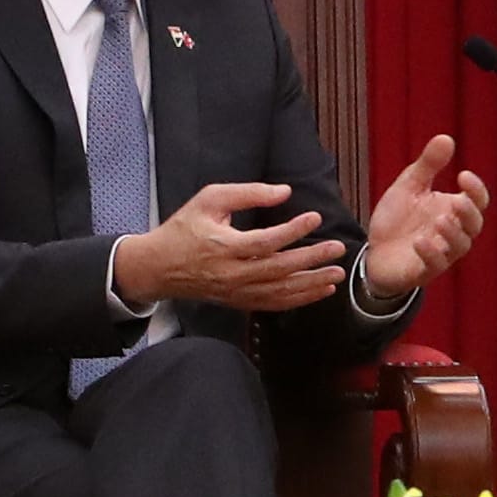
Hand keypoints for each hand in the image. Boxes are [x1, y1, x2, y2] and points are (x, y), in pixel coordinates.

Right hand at [112, 180, 347, 314]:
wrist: (159, 267)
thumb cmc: (184, 228)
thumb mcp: (209, 199)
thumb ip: (247, 194)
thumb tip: (284, 192)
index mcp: (224, 246)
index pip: (265, 241)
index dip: (293, 230)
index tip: (315, 217)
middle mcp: (232, 273)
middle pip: (279, 269)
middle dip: (311, 259)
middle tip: (337, 248)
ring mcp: (236, 291)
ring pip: (280, 292)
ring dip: (312, 284)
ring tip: (337, 273)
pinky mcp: (239, 301)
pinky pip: (274, 304)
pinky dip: (299, 299)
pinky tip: (320, 291)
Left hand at [357, 134, 493, 300]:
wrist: (373, 253)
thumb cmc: (397, 220)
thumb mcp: (409, 186)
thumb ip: (428, 165)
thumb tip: (446, 138)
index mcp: (452, 210)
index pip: (477, 201)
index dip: (476, 190)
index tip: (463, 175)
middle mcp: (452, 232)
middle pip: (474, 225)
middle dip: (469, 213)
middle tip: (458, 201)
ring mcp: (441, 253)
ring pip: (460, 246)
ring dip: (453, 234)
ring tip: (439, 221)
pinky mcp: (424, 270)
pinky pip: (435, 265)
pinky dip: (430, 254)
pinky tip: (419, 241)